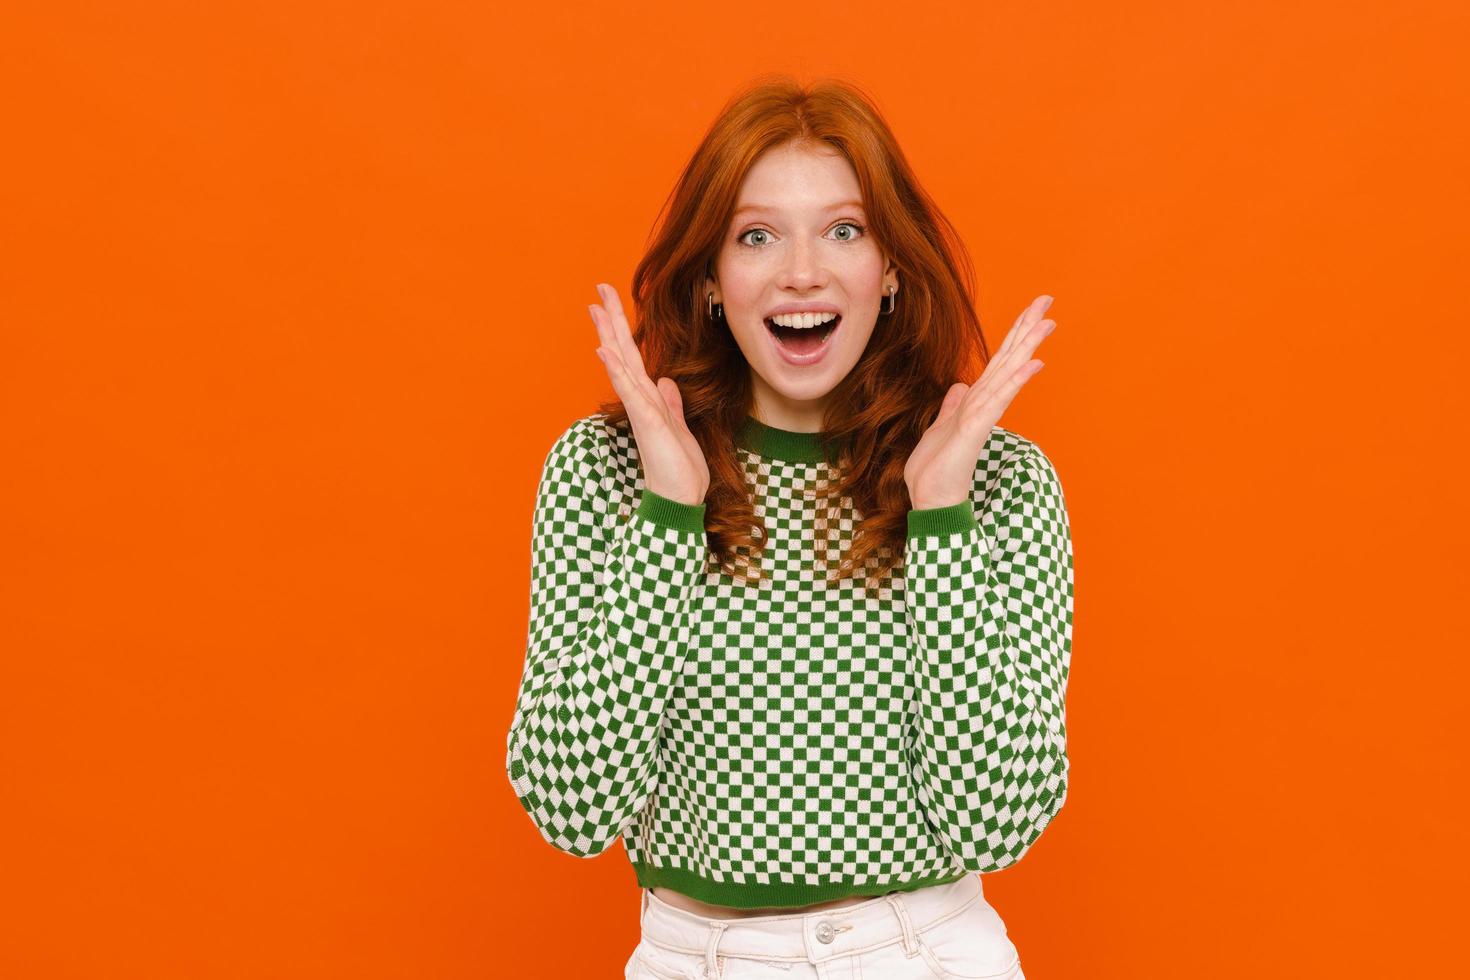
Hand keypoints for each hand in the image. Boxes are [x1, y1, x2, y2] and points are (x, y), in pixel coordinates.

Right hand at [589, 282, 709, 507]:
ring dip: (609, 335)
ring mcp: (641, 410)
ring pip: (622, 365)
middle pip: (622, 352)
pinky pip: (629, 390)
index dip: (622, 330)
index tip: (611, 303)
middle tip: (598, 291)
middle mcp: (641, 400)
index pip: (633, 358)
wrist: (680, 500)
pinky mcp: (647, 422)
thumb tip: (666, 382)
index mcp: (649, 400)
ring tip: (597, 309)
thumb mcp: (680, 428)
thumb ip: (671, 404)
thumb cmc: (679, 470)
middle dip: (612, 320)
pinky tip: (604, 350)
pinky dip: (616, 370)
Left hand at [904, 295, 1056, 509]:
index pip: (998, 362)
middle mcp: (983, 405)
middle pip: (1009, 360)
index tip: (1032, 311)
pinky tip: (1033, 364)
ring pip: (1008, 373)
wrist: (930, 501)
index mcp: (975, 402)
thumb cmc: (936, 471)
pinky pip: (998, 400)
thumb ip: (952, 406)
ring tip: (1047, 323)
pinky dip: (1015, 381)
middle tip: (1047, 301)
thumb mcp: (939, 428)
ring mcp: (982, 416)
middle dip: (1027, 330)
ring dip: (1027, 348)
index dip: (1014, 336)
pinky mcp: (976, 429)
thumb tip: (959, 386)